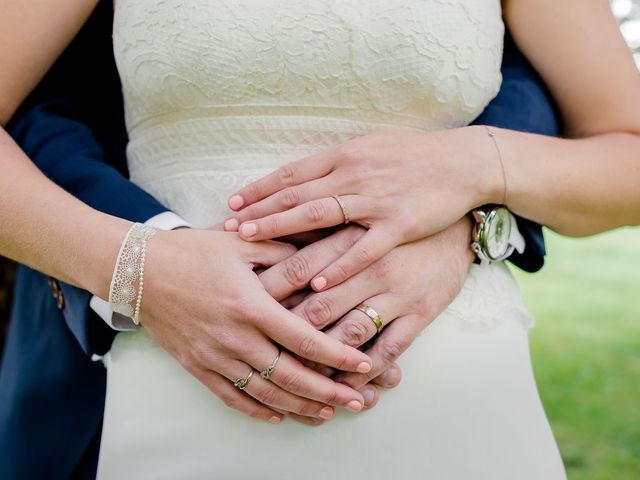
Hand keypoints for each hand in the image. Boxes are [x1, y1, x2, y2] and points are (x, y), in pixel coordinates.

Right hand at [139, 229, 372, 423]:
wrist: (138, 270)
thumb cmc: (191, 252)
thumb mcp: (240, 244)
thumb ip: (282, 252)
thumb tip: (316, 259)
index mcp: (250, 306)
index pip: (303, 339)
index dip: (337, 355)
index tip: (364, 364)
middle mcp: (234, 337)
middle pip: (289, 375)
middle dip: (327, 392)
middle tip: (357, 402)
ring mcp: (214, 356)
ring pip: (264, 392)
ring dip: (298, 406)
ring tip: (326, 413)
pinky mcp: (197, 366)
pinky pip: (231, 396)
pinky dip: (256, 410)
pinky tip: (277, 416)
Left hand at [225, 127, 496, 290]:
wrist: (464, 162)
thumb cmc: (415, 157)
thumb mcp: (372, 149)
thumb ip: (338, 164)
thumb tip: (302, 176)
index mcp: (347, 157)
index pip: (294, 174)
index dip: (261, 189)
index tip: (233, 204)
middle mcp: (356, 176)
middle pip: (299, 197)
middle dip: (262, 214)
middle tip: (229, 229)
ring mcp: (378, 201)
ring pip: (322, 220)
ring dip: (285, 233)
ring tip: (255, 248)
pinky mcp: (401, 227)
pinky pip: (365, 251)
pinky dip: (339, 267)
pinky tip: (316, 283)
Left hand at [259, 217, 473, 403]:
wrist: (456, 227)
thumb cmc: (394, 223)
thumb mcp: (357, 218)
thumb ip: (318, 229)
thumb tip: (267, 238)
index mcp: (350, 239)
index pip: (297, 266)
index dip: (266, 288)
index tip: (238, 306)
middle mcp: (369, 267)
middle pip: (317, 305)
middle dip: (284, 332)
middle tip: (256, 353)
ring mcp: (395, 293)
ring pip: (349, 333)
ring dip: (321, 360)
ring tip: (294, 379)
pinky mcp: (419, 314)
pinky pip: (388, 350)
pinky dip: (363, 371)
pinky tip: (343, 387)